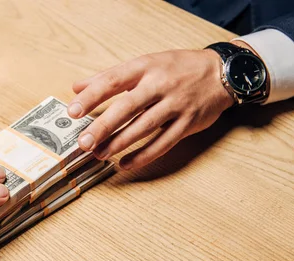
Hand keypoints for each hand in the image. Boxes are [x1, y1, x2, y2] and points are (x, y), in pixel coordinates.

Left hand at [68, 49, 233, 169]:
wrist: (222, 72)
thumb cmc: (176, 68)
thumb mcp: (145, 63)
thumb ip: (110, 76)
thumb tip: (77, 87)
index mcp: (145, 66)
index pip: (112, 81)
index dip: (91, 97)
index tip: (72, 112)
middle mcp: (160, 84)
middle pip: (127, 107)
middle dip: (103, 127)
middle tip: (83, 142)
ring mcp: (176, 104)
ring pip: (144, 127)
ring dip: (119, 143)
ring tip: (99, 154)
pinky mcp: (188, 123)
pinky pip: (163, 143)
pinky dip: (143, 156)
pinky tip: (125, 164)